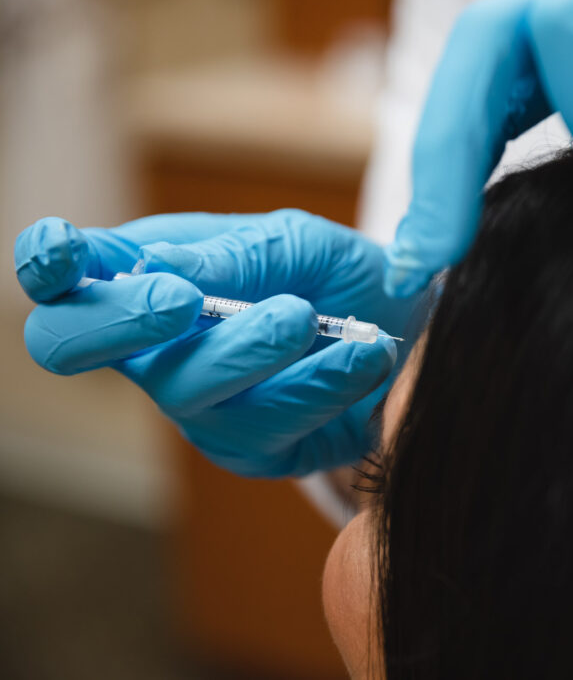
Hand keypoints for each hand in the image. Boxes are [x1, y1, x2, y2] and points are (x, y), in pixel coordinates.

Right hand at [16, 210, 422, 476]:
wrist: (410, 325)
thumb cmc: (337, 274)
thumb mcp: (294, 240)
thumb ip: (234, 254)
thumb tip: (161, 269)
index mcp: (146, 278)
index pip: (66, 278)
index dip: (47, 266)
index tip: (64, 253)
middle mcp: (155, 347)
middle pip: (71, 345)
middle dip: (119, 321)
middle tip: (180, 300)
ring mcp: (198, 405)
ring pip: (183, 390)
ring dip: (246, 349)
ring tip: (309, 317)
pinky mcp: (253, 448)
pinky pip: (268, 424)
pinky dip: (319, 383)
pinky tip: (363, 357)